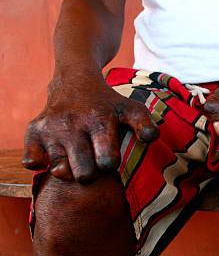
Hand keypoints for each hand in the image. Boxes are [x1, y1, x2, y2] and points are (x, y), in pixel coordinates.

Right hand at [22, 78, 158, 182]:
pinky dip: (40, 163)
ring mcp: (51, 129)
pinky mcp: (33, 131)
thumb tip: (150, 138)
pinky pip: (31, 161)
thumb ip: (145, 125)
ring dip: (69, 168)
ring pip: (60, 171)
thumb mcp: (131, 109)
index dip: (110, 163)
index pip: (107, 162)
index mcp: (99, 121)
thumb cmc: (108, 104)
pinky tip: (53, 154)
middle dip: (92, 172)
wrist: (74, 81)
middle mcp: (73, 125)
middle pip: (84, 174)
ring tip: (76, 155)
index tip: (109, 155)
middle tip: (92, 158)